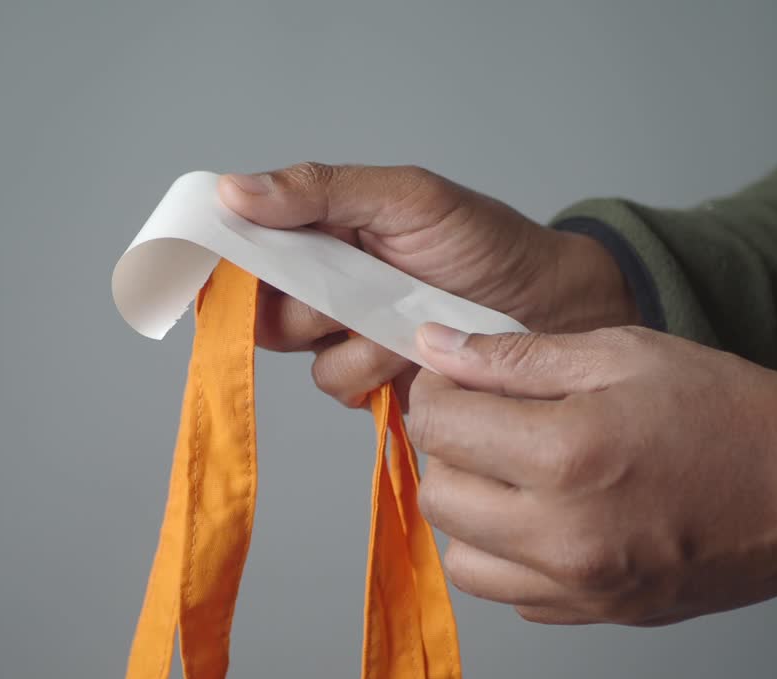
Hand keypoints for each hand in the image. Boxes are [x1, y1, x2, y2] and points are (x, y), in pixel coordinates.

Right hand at [218, 163, 636, 406]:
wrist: (549, 306)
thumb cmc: (482, 241)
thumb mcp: (407, 198)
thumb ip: (321, 191)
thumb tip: (231, 191)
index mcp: (323, 232)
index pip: (245, 248)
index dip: (227, 262)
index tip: (232, 272)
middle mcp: (326, 286)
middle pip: (265, 312)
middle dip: (307, 307)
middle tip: (351, 291)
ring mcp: (349, 338)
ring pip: (305, 358)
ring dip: (354, 342)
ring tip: (406, 322)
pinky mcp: (373, 383)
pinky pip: (341, 390)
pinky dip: (376, 374)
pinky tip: (415, 357)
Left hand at [406, 323, 776, 625]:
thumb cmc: (729, 412)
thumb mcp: (621, 354)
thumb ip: (514, 357)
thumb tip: (434, 349)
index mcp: (566, 455)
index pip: (437, 426)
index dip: (439, 391)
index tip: (463, 380)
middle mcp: (563, 535)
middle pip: (440, 494)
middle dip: (452, 449)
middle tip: (495, 420)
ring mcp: (581, 588)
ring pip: (462, 558)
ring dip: (473, 510)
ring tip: (518, 474)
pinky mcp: (599, 615)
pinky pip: (511, 595)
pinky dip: (512, 556)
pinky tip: (552, 515)